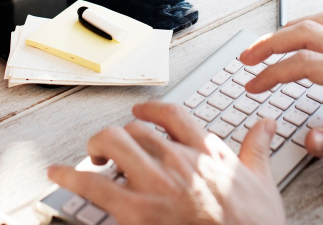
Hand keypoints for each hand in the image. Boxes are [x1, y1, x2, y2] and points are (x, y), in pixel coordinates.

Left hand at [48, 101, 285, 224]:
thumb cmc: (253, 224)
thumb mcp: (262, 182)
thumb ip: (257, 148)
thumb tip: (265, 124)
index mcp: (206, 150)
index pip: (171, 114)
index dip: (149, 109)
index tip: (140, 112)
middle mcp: (177, 160)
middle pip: (135, 128)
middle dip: (119, 135)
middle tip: (112, 148)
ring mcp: (155, 183)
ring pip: (113, 143)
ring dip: (97, 147)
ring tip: (91, 158)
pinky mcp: (137, 211)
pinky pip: (94, 185)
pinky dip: (70, 177)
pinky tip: (57, 174)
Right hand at [239, 12, 322, 168]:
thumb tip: (308, 138)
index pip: (306, 64)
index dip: (273, 73)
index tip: (254, 85)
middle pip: (307, 32)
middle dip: (270, 42)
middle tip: (247, 58)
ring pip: (322, 22)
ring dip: (289, 28)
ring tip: (268, 44)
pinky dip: (314, 23)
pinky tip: (307, 34)